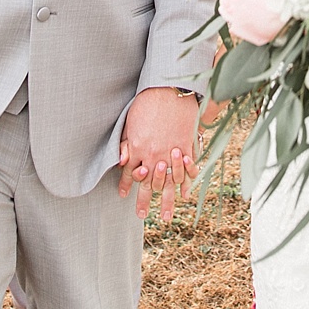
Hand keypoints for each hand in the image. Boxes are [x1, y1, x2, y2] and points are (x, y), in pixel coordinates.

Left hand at [117, 87, 199, 220]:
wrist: (169, 91)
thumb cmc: (147, 103)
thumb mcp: (130, 122)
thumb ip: (126, 143)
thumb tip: (122, 161)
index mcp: (137, 148)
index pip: (129, 173)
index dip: (126, 184)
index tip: (122, 196)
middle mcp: (152, 155)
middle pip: (148, 184)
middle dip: (144, 201)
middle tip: (142, 215)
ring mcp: (170, 153)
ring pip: (168, 183)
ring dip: (167, 202)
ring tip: (166, 217)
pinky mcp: (185, 148)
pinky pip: (185, 171)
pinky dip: (186, 184)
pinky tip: (184, 195)